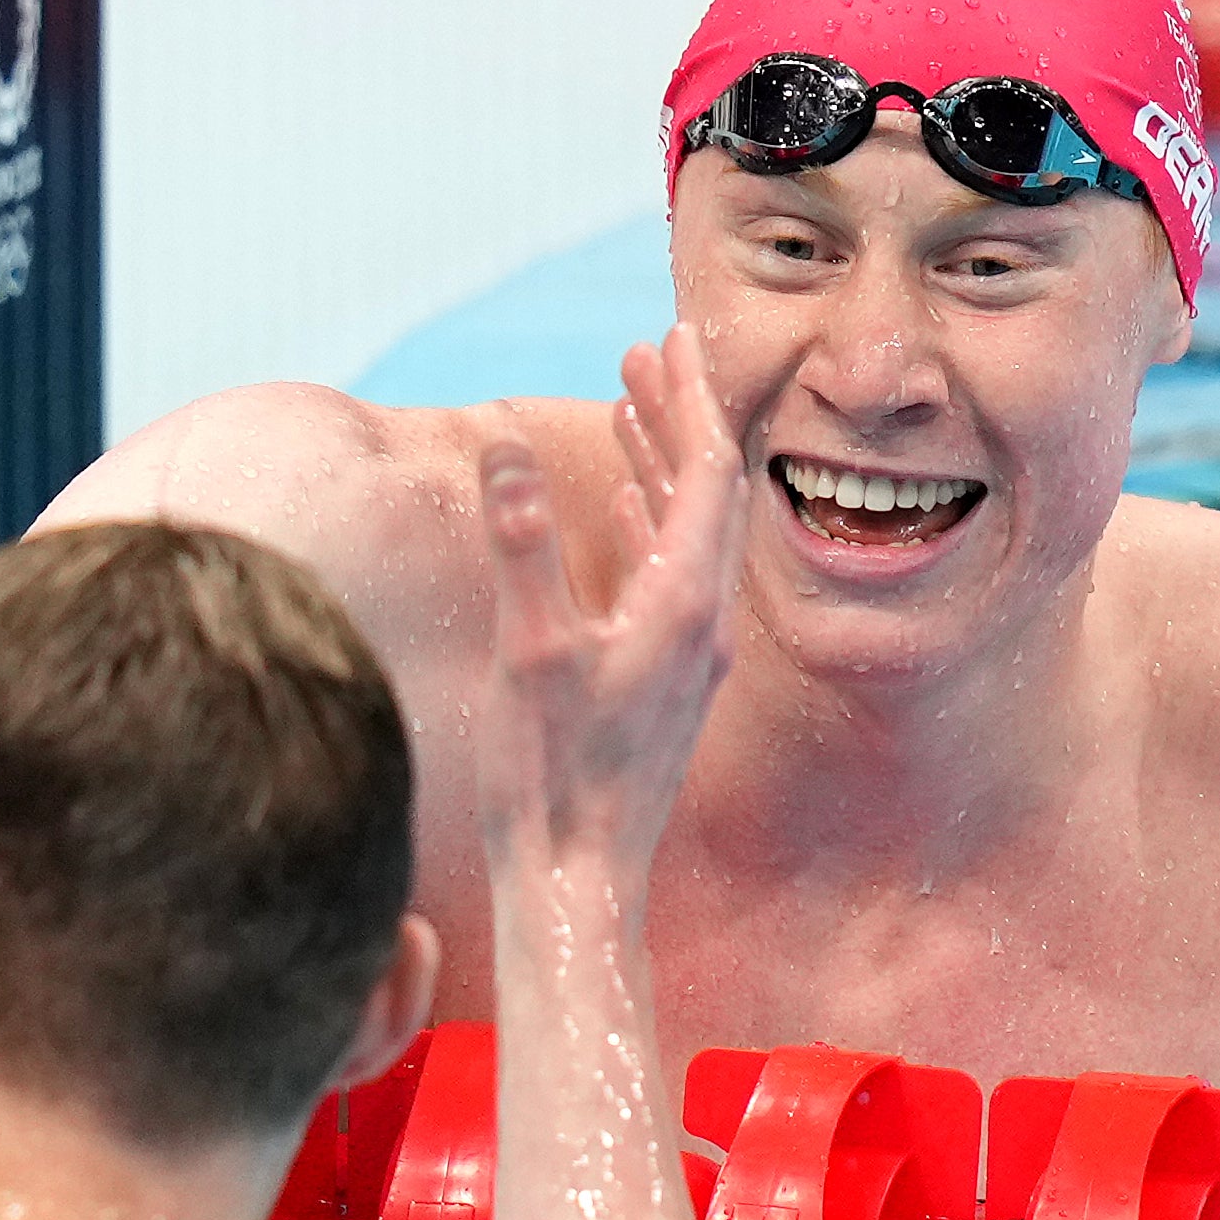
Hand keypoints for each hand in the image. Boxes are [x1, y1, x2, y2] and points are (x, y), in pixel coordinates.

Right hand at [478, 324, 739, 889]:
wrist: (578, 883)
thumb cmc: (550, 780)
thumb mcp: (528, 653)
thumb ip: (523, 546)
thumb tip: (509, 451)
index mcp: (684, 602)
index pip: (708, 469)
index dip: (690, 396)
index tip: (673, 335)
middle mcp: (704, 622)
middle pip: (710, 490)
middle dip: (680, 414)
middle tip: (651, 350)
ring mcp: (689, 653)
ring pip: (693, 530)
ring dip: (664, 462)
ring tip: (634, 406)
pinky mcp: (666, 679)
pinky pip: (674, 573)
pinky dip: (653, 520)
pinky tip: (630, 506)